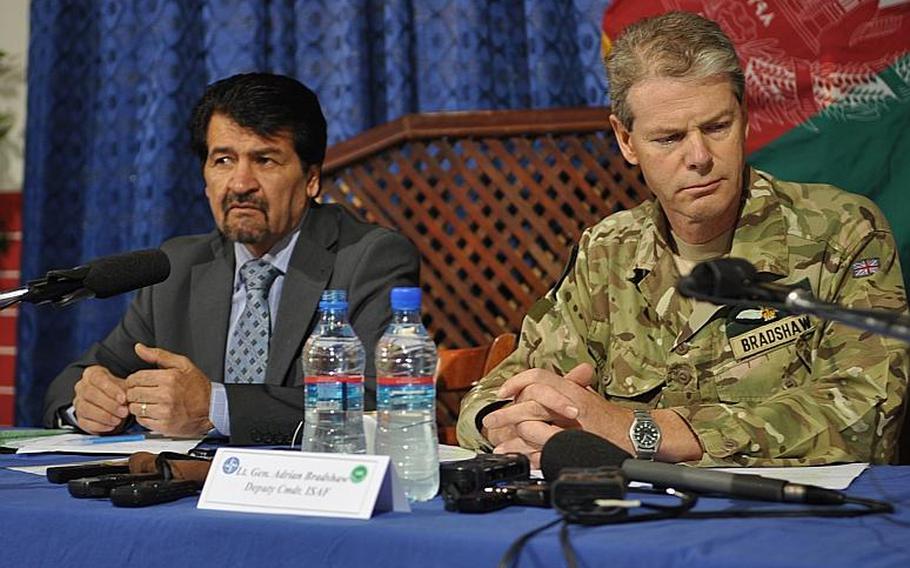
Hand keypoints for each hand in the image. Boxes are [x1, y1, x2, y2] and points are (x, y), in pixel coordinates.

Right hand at [73, 365, 129, 433]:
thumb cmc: (118, 391)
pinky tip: (111, 426)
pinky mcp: (79, 418)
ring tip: (119, 420)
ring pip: (86, 409)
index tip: (123, 398)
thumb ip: (125, 389)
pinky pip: (85, 423)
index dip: (111, 389)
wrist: (114, 403)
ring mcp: (78, 402)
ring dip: (105, 416)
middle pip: (90, 394)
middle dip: (109, 405)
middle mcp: (82, 387)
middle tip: (123, 411)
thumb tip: (128, 397)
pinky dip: (99, 426)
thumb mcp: (124, 386)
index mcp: (92, 373)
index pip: (98, 378)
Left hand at [124, 343, 213, 436]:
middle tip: (143, 392)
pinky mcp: (164, 425)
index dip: (133, 379)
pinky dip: (144, 416)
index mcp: (169, 378)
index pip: (136, 378)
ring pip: (135, 408)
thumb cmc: (197, 386)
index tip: (138, 382)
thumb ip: (159, 355)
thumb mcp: (182, 364)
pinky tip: (153, 411)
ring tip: (148, 402)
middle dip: (134, 392)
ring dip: (138, 405)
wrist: (212, 408)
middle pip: (133, 393)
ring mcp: (165, 411)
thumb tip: (139, 348)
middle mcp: (166, 395)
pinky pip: (141, 421)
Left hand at [487, 363, 703, 463]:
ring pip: (534, 425)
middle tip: (489, 422)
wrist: (639, 434)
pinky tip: (517, 457)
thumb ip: (566, 390)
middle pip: (531, 402)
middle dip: (506, 413)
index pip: (538, 377)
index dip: (517, 381)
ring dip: (512, 435)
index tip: (502, 393)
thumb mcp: (587, 397)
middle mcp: (572, 402)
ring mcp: (574, 425)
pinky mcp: (576, 445)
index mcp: (572, 389)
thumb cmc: (613, 418)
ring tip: (498, 444)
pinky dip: (528, 454)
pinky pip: (546, 450)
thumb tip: (538, 388)